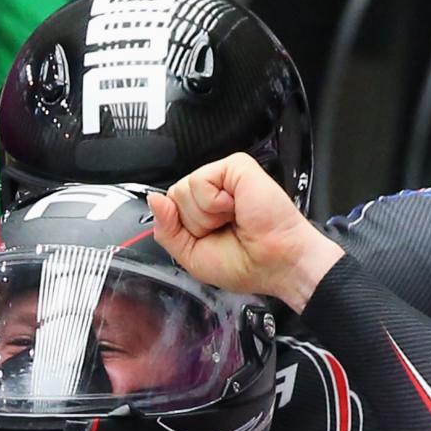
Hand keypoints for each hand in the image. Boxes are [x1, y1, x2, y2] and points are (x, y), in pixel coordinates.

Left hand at [147, 153, 344, 311]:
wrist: (277, 263)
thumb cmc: (246, 263)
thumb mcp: (191, 255)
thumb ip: (167, 229)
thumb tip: (154, 199)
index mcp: (203, 210)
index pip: (169, 207)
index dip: (180, 227)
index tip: (207, 239)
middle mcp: (213, 191)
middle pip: (173, 196)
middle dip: (194, 223)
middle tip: (224, 230)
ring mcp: (224, 177)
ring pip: (183, 189)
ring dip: (205, 216)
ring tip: (232, 220)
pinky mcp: (236, 166)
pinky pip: (200, 180)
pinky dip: (214, 203)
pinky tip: (234, 208)